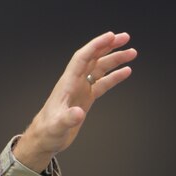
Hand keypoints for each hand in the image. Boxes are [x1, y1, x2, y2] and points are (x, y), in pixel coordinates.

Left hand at [14, 31, 135, 171]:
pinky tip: (126, 71)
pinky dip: (114, 77)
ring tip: (132, 52)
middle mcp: (74, 83)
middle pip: (92, 58)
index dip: (96, 46)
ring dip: (114, 60)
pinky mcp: (85, 98)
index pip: (82, 58)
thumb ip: (67, 119)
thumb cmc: (47, 132)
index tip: (111, 36)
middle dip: (108, 46)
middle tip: (125, 37)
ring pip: (99, 69)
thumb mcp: (57, 126)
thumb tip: (78, 113)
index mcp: (67, 84)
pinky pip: (102, 83)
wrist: (44, 139)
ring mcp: (80, 90)